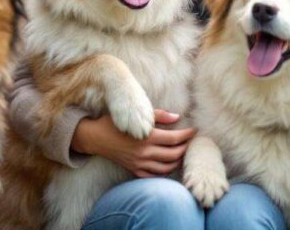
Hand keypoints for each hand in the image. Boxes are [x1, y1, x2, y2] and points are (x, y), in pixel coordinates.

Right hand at [72, 109, 196, 177]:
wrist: (96, 137)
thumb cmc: (116, 122)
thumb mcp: (136, 114)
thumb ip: (159, 115)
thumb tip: (177, 117)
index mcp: (146, 137)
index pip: (174, 139)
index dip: (186, 135)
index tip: (194, 131)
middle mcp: (144, 152)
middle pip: (173, 154)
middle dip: (185, 148)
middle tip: (190, 142)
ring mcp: (139, 164)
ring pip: (166, 168)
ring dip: (177, 161)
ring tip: (182, 153)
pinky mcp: (134, 170)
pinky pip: (154, 176)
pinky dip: (164, 172)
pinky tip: (168, 165)